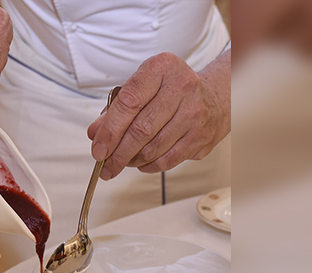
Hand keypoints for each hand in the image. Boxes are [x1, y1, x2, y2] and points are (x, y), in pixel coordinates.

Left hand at [87, 51, 230, 179]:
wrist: (215, 97)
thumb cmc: (171, 90)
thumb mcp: (142, 86)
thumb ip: (116, 108)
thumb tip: (95, 134)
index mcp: (162, 68)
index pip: (129, 102)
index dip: (110, 130)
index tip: (98, 148)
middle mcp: (182, 87)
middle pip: (141, 129)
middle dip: (118, 153)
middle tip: (105, 165)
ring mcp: (194, 112)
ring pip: (153, 148)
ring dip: (131, 160)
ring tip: (121, 162)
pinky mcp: (200, 136)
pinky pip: (167, 160)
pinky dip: (148, 165)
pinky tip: (140, 163)